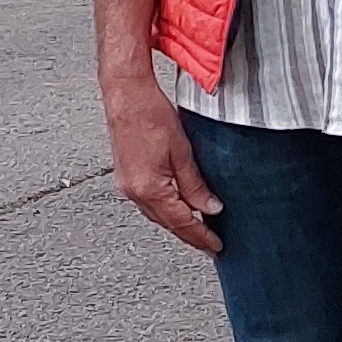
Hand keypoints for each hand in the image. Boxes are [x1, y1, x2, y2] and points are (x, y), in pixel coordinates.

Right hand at [104, 76, 226, 252]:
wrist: (125, 95)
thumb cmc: (151, 115)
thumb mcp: (182, 152)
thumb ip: (196, 185)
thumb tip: (211, 208)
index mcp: (149, 188)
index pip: (181, 222)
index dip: (201, 236)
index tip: (216, 246)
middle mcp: (134, 192)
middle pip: (167, 223)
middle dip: (190, 234)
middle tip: (210, 244)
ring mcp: (127, 185)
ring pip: (157, 214)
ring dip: (177, 223)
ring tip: (198, 229)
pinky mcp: (125, 177)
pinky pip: (149, 202)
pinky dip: (165, 209)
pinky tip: (177, 207)